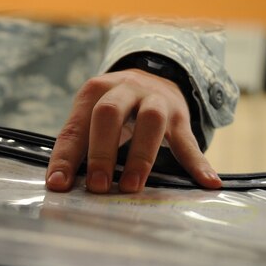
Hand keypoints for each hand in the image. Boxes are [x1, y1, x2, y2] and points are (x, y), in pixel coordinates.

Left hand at [45, 69, 221, 193]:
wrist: (154, 77)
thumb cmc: (113, 108)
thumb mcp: (91, 117)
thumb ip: (77, 145)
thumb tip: (59, 183)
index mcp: (95, 91)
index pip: (75, 126)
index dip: (65, 156)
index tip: (58, 184)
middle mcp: (125, 89)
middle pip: (109, 113)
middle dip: (101, 152)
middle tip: (97, 186)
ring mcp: (156, 100)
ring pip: (150, 121)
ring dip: (140, 157)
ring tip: (131, 187)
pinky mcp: (181, 116)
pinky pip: (189, 140)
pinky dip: (197, 163)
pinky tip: (206, 183)